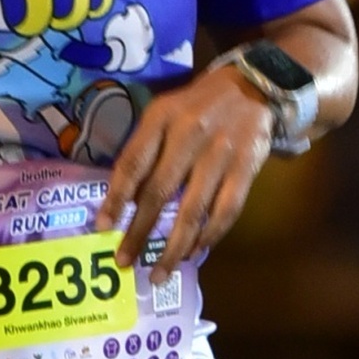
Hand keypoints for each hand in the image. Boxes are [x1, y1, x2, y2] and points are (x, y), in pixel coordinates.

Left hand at [102, 67, 272, 274]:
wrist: (256, 85)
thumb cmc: (198, 105)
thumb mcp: (165, 112)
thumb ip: (145, 149)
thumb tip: (126, 200)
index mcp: (162, 118)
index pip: (132, 163)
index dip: (116, 198)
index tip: (103, 227)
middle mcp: (189, 134)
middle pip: (158, 192)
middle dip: (138, 232)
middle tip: (123, 262)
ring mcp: (221, 153)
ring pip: (192, 210)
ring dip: (173, 247)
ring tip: (158, 273)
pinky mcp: (247, 167)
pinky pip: (226, 211)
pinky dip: (209, 236)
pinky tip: (194, 252)